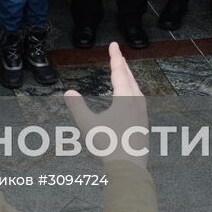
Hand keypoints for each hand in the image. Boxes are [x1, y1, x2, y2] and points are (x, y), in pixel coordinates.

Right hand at [64, 42, 148, 168]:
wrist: (129, 167)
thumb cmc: (108, 144)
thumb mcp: (88, 124)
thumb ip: (77, 107)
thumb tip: (68, 92)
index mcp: (124, 98)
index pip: (119, 72)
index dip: (115, 57)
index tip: (114, 44)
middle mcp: (136, 103)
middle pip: (130, 78)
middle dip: (123, 65)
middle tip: (117, 55)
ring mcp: (142, 114)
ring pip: (136, 90)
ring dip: (129, 78)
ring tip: (124, 74)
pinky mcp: (143, 125)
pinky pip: (139, 100)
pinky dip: (132, 91)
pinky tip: (129, 100)